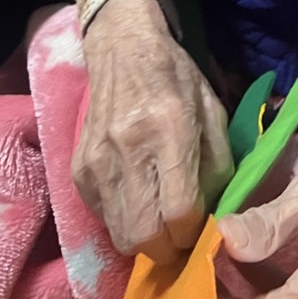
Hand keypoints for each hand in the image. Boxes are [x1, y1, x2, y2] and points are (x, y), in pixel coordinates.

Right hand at [74, 0, 233, 263]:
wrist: (123, 50)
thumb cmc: (175, 78)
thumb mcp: (212, 109)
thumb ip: (218, 163)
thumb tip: (218, 215)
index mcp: (169, 128)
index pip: (179, 210)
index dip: (195, 230)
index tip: (202, 226)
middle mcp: (128, 147)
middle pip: (146, 235)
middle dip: (169, 248)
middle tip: (181, 235)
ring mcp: (97, 161)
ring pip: (121, 235)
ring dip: (146, 240)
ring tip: (162, 222)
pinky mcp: (79, 171)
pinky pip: (104, 219)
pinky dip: (124, 221)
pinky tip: (138, 198)